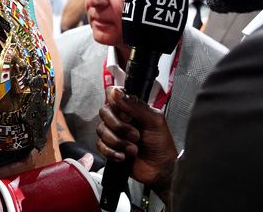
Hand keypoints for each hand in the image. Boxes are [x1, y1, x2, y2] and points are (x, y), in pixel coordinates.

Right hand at [96, 87, 176, 201]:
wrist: (160, 170)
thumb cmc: (162, 145)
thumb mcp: (155, 121)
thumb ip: (136, 106)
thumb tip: (118, 92)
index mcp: (132, 108)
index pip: (113, 95)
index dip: (117, 105)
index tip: (128, 116)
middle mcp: (121, 118)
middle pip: (104, 112)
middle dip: (119, 127)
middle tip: (135, 135)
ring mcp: (114, 133)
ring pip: (101, 130)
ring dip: (118, 142)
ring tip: (133, 148)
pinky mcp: (109, 147)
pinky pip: (100, 145)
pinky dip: (112, 152)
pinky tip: (124, 156)